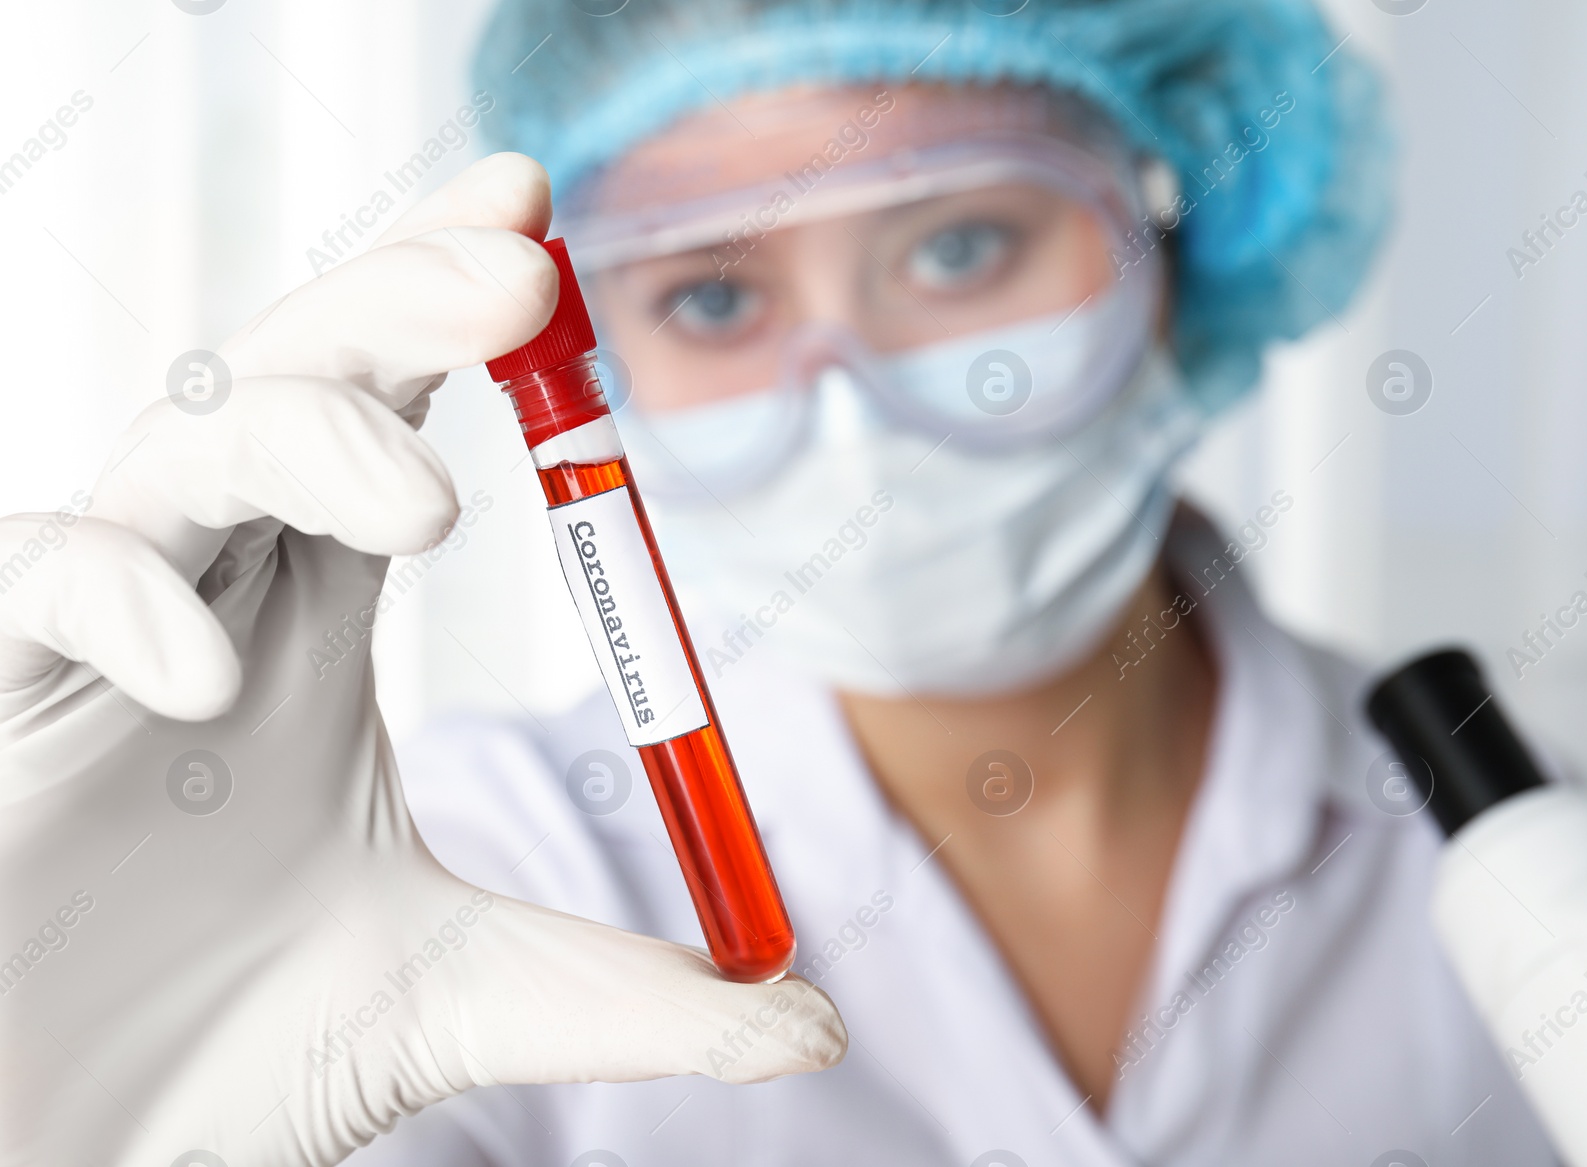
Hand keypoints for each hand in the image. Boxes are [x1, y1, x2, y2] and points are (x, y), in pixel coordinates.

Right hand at [0, 154, 845, 1166]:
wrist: (81, 1142)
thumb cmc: (238, 1042)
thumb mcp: (462, 1000)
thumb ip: (627, 997)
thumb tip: (815, 1025)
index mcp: (318, 613)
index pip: (392, 409)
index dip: (452, 310)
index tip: (542, 238)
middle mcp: (217, 584)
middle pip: (304, 375)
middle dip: (400, 306)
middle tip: (518, 274)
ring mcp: (104, 625)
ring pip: (185, 439)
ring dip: (303, 434)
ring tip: (423, 507)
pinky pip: (36, 578)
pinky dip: (120, 599)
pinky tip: (208, 680)